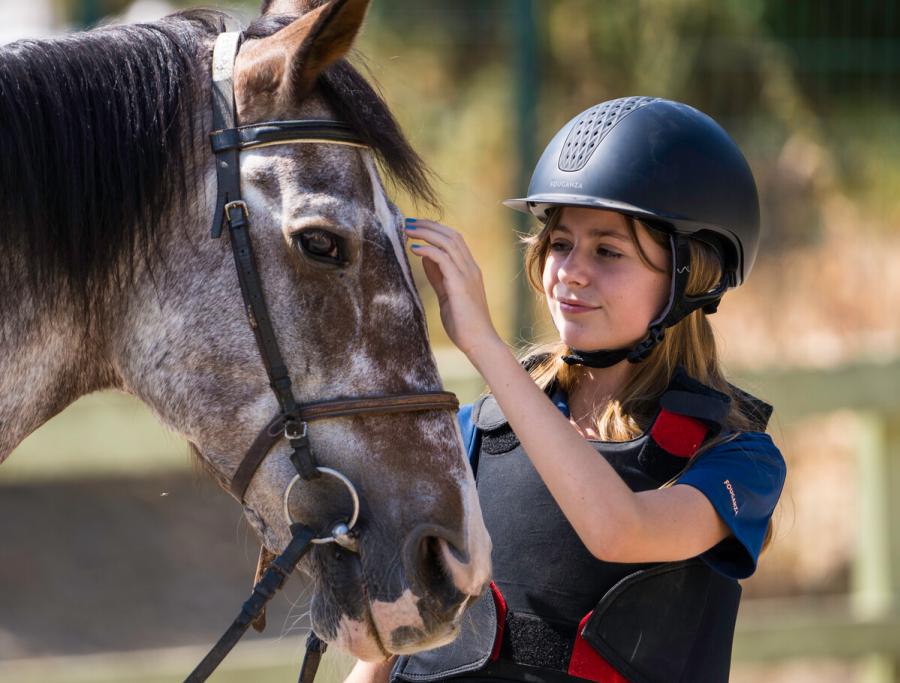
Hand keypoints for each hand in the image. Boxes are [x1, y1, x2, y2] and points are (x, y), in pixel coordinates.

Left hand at [404, 218, 501, 358]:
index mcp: (469, 270)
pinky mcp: (460, 284)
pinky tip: (414, 248)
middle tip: (408, 222)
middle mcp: (470, 268)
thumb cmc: (464, 323)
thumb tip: (425, 257)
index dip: (435, 229)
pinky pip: (444, 258)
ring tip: (408, 230)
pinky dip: (428, 250)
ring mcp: (467, 275)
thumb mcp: (447, 294)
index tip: (416, 226)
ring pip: (448, 242)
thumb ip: (438, 275)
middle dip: (429, 225)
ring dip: (426, 233)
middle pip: (451, 235)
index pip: (454, 239)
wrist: (480, 342)